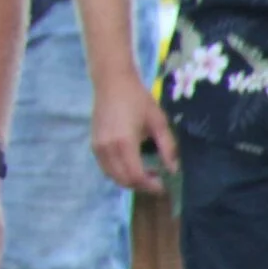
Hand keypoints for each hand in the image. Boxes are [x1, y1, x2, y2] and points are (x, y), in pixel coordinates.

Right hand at [90, 76, 173, 193]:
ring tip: (145, 172)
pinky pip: (106, 167)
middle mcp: (107, 149)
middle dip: (141, 186)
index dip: (151, 186)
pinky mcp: (94, 144)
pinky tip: (131, 163)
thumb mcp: (158, 122)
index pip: (136, 176)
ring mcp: (98, 147)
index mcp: (124, 143)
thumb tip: (173, 169)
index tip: (164, 185)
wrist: (112, 83)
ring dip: (129, 180)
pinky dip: (119, 172)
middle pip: (123, 180)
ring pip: (112, 176)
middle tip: (157, 180)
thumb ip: (167, 148)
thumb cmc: (138, 99)